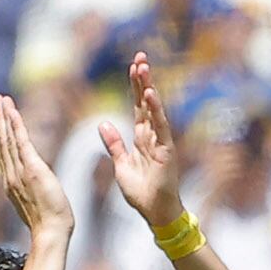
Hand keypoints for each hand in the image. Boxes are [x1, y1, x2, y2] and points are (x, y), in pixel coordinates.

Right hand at [0, 95, 72, 245]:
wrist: (51, 232)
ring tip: (1, 99)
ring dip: (4, 117)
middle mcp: (11, 174)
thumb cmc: (49, 222)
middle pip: (2, 141)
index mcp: (12, 181)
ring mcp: (19, 171)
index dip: (1, 134)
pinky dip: (17, 126)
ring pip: (8, 138)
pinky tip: (14, 112)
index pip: (4, 152)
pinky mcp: (32, 169)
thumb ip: (32, 190)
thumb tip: (34, 185)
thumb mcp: (37, 202)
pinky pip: (22, 143)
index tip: (0, 119)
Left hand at [94, 54, 180, 228]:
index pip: (137, 107)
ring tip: (143, 66)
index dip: (134, 87)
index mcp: (142, 138)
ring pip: (153, 109)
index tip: (132, 67)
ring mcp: (161, 141)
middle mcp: (153, 136)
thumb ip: (114, 144)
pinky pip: (159, 125)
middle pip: (145, 102)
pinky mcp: (166, 150)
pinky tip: (150, 92)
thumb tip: (104, 122)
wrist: (155, 213)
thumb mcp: (121, 164)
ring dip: (148, 87)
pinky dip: (155, 109)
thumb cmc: (141, 192)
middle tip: (140, 56)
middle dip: (142, 79)